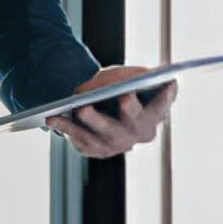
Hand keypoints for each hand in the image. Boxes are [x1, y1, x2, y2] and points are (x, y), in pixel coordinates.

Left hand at [45, 65, 176, 159]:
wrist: (95, 105)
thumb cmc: (117, 87)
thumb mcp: (127, 76)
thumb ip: (138, 76)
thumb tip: (147, 74)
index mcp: (153, 115)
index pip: (162, 107)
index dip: (166, 98)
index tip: (169, 83)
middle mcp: (138, 134)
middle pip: (136, 124)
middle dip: (132, 110)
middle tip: (126, 96)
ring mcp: (117, 144)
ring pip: (104, 134)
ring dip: (92, 120)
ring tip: (81, 107)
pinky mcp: (96, 149)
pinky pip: (80, 139)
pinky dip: (66, 127)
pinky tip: (53, 118)